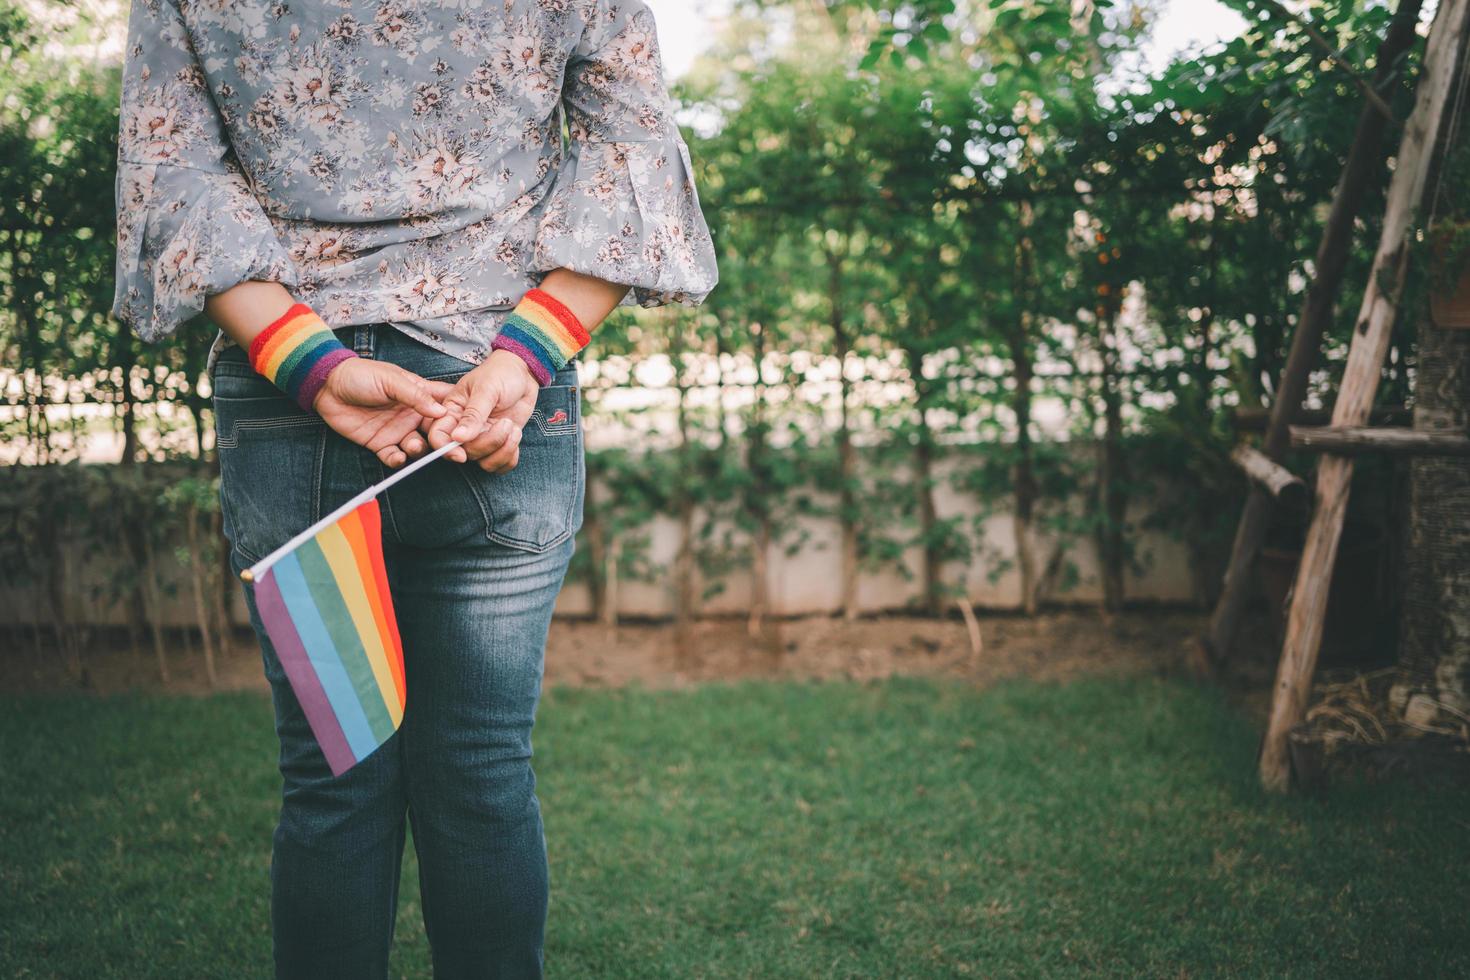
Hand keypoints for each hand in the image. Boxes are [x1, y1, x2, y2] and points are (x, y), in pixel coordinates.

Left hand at [313, 358, 452, 467]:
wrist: (327, 386)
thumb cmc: (360, 375)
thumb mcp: (390, 379)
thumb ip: (416, 395)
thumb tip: (441, 411)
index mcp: (419, 395)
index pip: (446, 407)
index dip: (458, 416)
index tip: (468, 425)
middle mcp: (412, 415)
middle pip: (438, 432)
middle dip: (447, 442)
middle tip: (452, 450)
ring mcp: (397, 430)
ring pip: (419, 447)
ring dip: (421, 451)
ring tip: (414, 446)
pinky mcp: (380, 443)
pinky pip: (394, 457)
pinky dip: (398, 460)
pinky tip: (398, 457)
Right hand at [424, 350, 538, 471]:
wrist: (523, 373)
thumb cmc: (501, 374)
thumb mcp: (487, 389)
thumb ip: (473, 414)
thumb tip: (458, 437)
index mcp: (453, 411)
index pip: (438, 436)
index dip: (446, 449)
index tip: (461, 454)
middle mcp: (464, 428)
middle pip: (466, 452)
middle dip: (488, 443)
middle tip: (505, 423)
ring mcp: (482, 437)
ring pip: (484, 461)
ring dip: (503, 450)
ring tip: (512, 427)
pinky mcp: (500, 443)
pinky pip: (500, 464)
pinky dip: (510, 456)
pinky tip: (516, 435)